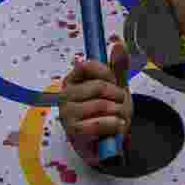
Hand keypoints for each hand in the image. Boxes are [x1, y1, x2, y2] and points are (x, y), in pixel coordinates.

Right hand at [59, 41, 132, 164]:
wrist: (108, 142)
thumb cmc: (109, 111)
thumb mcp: (117, 87)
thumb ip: (117, 66)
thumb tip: (119, 42)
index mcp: (73, 80)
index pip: (87, 65)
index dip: (107, 73)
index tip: (114, 83)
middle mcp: (64, 95)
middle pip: (99, 86)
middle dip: (118, 96)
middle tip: (120, 104)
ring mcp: (67, 113)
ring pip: (101, 105)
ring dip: (119, 113)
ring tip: (119, 118)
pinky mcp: (73, 131)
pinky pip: (99, 123)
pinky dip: (114, 125)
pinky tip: (117, 127)